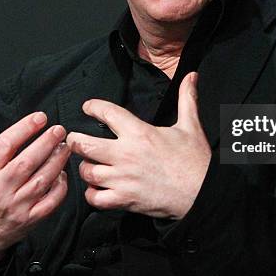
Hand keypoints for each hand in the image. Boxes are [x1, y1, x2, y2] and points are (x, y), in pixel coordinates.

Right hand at [0, 101, 70, 275]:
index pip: (4, 146)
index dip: (24, 128)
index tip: (41, 117)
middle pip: (26, 162)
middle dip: (46, 143)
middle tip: (59, 129)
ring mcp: (15, 206)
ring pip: (42, 180)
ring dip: (57, 161)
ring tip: (65, 146)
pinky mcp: (30, 219)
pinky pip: (51, 202)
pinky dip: (61, 186)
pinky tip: (63, 172)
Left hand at [66, 72, 210, 219]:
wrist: (203, 193)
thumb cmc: (195, 160)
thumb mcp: (190, 125)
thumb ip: (186, 98)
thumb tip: (192, 75)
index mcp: (140, 133)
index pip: (107, 113)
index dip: (93, 107)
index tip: (87, 106)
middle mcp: (126, 154)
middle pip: (84, 144)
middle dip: (74, 140)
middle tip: (73, 138)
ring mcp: (123, 178)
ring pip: (86, 172)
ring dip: (84, 168)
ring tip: (88, 164)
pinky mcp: (124, 200)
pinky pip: (95, 198)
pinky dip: (92, 194)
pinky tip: (97, 188)